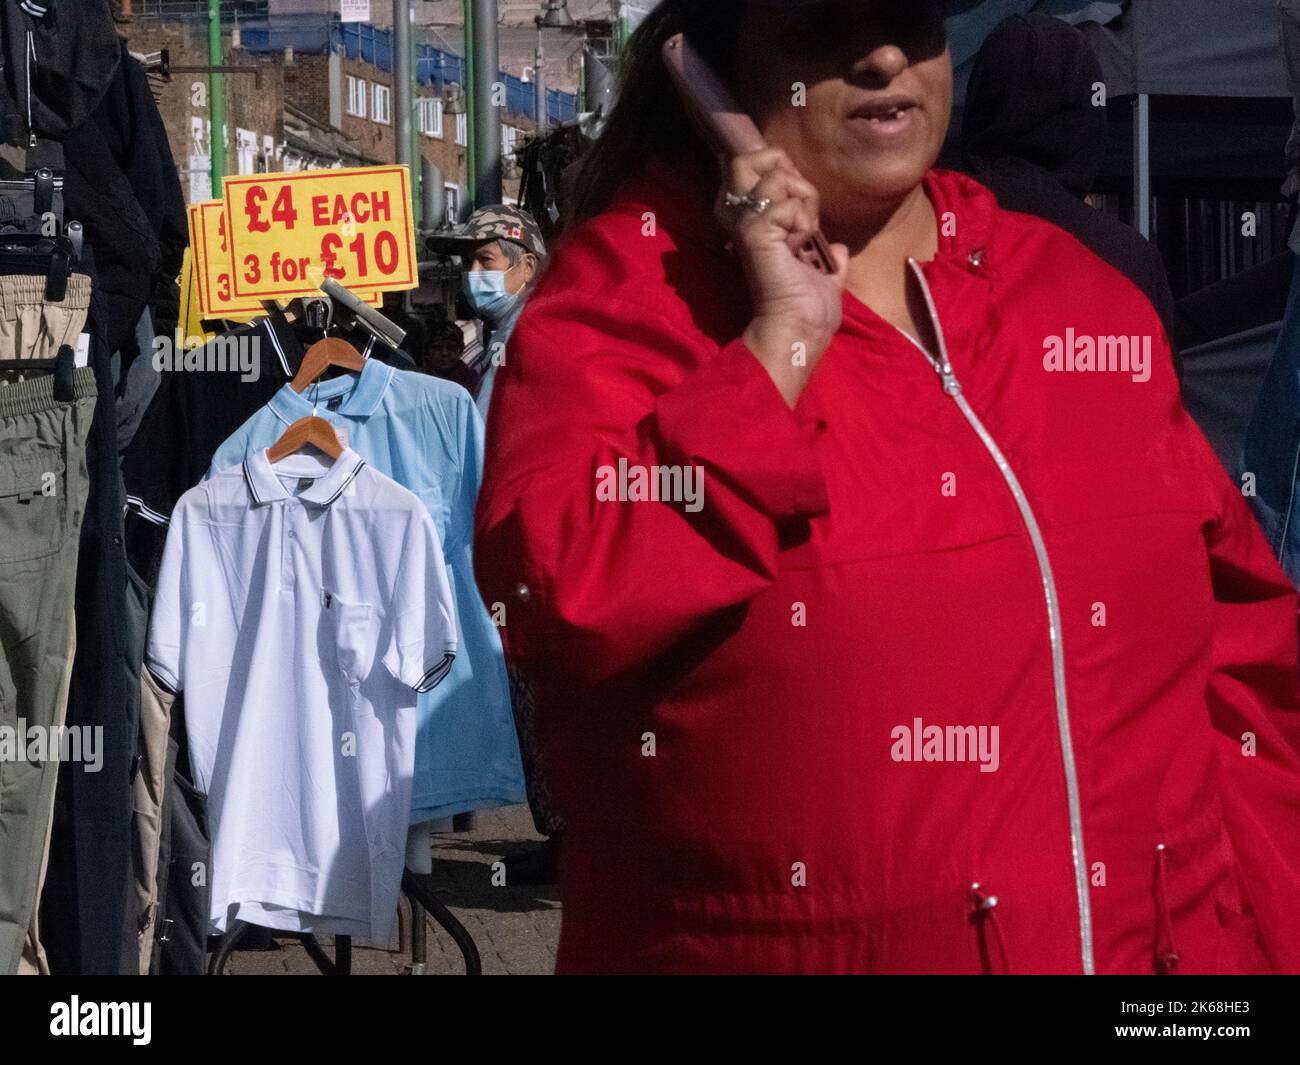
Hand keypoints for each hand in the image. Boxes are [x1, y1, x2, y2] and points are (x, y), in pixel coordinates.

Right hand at [715, 148, 848, 406]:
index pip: (759, 169)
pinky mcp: (754, 233)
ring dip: (802, 200)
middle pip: (751, 157)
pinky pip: (786, 203)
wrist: (800, 330)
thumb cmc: (809, 311)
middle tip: (803, 213)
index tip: (805, 214)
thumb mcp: (823, 272)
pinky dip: (802, 221)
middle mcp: (742, 218)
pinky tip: (800, 245)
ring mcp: (746, 223)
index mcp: (755, 226)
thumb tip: (837, 249)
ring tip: (804, 234)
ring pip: (774, 173)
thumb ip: (827, 256)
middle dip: (788, 173)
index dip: (788, 176)